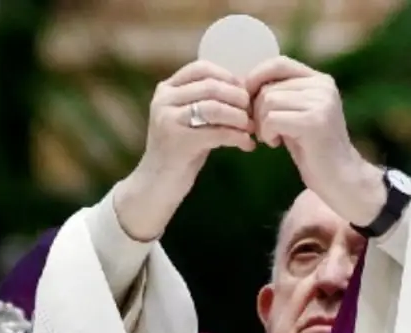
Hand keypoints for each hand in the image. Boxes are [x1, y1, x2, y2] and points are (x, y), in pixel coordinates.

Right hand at [115, 60, 255, 240]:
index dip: (228, 77)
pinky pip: (217, 133)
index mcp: (166, 90)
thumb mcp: (189, 120)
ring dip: (240, 118)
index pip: (202, 69)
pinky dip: (238, 138)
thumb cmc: (180, 152)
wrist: (157, 185)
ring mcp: (168, 120)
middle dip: (238, 99)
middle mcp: (164, 100)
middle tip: (254, 113)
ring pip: (215, 108)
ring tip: (252, 129)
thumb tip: (243, 87)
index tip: (245, 93)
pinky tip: (247, 145)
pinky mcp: (178, 141)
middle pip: (212, 87)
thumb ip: (206, 101)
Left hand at [246, 57, 383, 227]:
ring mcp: (320, 103)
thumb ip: (280, 95)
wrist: (340, 179)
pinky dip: (267, 133)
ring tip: (272, 138)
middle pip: (269, 86)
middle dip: (256, 110)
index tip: (248, 102)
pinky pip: (272, 118)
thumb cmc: (313, 150)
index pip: (279, 63)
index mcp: (320, 80)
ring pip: (268, 101)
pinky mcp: (314, 122)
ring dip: (261, 124)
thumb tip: (243, 82)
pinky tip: (276, 144)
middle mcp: (323, 86)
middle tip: (264, 131)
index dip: (256, 78)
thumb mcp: (296, 115)